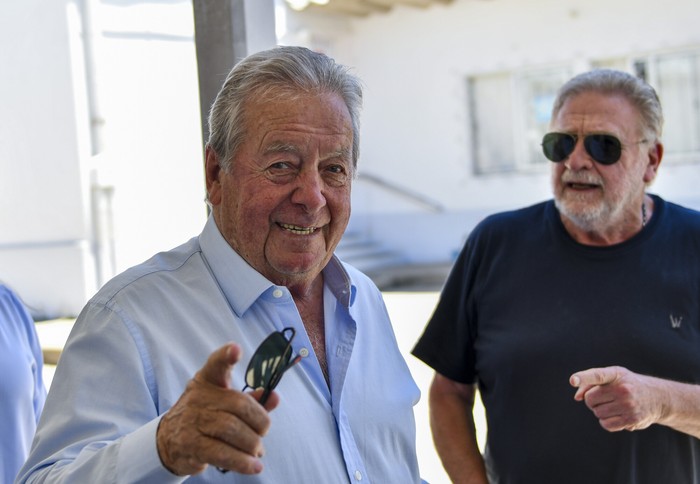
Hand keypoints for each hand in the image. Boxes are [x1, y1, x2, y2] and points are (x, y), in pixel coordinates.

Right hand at [156, 343, 279, 475]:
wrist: (169, 440)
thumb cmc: (205, 416)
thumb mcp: (224, 402)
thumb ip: (251, 399)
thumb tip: (274, 397)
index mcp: (208, 381)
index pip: (216, 364)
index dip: (226, 355)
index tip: (236, 349)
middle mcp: (199, 398)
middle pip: (238, 405)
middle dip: (259, 421)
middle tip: (263, 432)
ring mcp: (193, 421)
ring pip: (232, 430)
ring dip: (252, 444)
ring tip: (257, 450)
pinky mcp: (191, 445)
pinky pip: (221, 454)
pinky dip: (242, 462)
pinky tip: (253, 465)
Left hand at [570, 366, 666, 431]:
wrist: (657, 397)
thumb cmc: (627, 385)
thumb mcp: (612, 377)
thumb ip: (590, 383)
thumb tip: (577, 397)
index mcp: (616, 374)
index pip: (597, 375)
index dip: (583, 377)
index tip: (572, 380)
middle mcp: (623, 389)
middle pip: (590, 399)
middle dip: (592, 400)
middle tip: (604, 398)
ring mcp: (628, 405)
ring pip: (597, 413)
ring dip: (600, 411)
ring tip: (613, 405)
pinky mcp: (632, 420)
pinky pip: (606, 425)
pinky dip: (606, 422)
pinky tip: (616, 415)